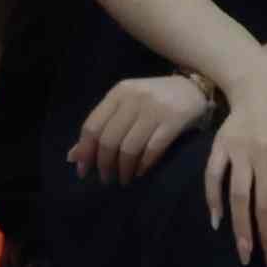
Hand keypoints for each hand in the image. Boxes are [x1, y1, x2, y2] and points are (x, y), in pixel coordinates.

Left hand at [65, 71, 216, 184]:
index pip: (93, 125)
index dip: (85, 151)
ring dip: (123, 168)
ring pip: (129, 147)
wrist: (193, 87)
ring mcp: (154, 110)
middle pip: (109, 139)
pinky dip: (143, 164)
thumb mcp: (126, 105)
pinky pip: (152, 149)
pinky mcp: (174, 122)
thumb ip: (102, 126)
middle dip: (103, 164)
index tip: (83, 171)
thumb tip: (73, 156)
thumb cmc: (154, 99)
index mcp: (118, 93)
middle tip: (105, 179)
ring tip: (122, 179)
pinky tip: (139, 172)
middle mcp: (133, 99)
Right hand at [208, 84, 266, 266]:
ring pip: (238, 196)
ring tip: (245, 255)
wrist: (260, 82)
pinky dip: (213, 200)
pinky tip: (218, 222)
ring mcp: (239, 150)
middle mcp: (265, 154)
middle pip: (264, 205)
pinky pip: (213, 176)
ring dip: (241, 229)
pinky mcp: (220, 146)